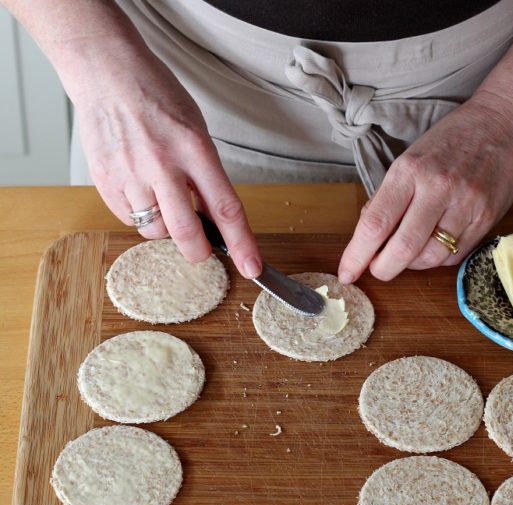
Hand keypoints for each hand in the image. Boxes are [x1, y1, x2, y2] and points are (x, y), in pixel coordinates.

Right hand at [75, 52, 261, 276]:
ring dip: (166, 228)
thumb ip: (206, 176)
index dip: (243, 244)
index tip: (252, 266)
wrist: (107, 74)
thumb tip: (215, 220)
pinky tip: (141, 190)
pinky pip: (129, 220)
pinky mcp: (105, 181)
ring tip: (163, 198)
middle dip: (199, 252)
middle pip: (186, 232)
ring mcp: (129, 173)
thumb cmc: (158, 99)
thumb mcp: (196, 132)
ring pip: (155, 231)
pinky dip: (140, 215)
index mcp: (194, 148)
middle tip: (202, 249)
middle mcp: (162, 164)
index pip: (226, 208)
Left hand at [338, 91, 512, 282]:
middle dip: (383, 269)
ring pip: (429, 258)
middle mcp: (437, 188)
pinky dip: (436, 258)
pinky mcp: (486, 219)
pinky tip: (433, 243)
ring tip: (408, 251)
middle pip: (402, 249)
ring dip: (411, 264)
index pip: (375, 223)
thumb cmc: (450, 142)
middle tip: (377, 269)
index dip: (357, 255)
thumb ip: (387, 199)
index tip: (346, 273)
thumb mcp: (409, 160)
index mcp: (409, 171)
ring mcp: (465, 205)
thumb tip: (366, 239)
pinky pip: (454, 256)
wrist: (506, 123)